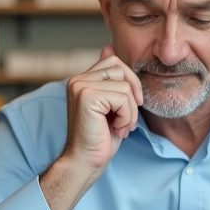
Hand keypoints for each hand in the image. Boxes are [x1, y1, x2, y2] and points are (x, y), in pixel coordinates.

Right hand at [40, 46, 142, 209]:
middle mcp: (77, 79)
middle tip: (127, 119)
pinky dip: (126, 117)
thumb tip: (108, 47)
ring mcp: (80, 86)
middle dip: (132, 95)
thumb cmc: (99, 138)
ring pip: (124, 86)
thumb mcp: (110, 105)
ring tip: (120, 127)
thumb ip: (110, 79)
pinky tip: (116, 129)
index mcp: (82, 79)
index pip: (114, 62)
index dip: (130, 82)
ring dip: (130, 111)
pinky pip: (122, 98)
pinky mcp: (86, 96)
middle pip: (121, 68)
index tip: (131, 106)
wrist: (85, 162)